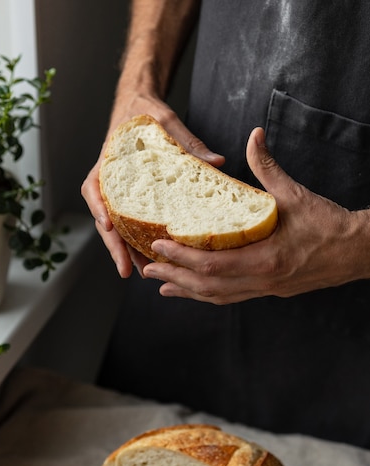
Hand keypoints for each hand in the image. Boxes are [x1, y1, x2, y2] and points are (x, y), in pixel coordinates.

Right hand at [81, 100, 224, 277]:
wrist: (137, 108)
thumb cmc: (146, 114)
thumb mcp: (165, 121)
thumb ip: (187, 141)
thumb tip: (217, 162)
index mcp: (109, 163)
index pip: (94, 188)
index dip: (99, 206)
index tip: (107, 223)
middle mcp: (109, 183)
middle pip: (104, 219)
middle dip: (114, 246)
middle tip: (126, 269)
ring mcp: (119, 195)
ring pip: (116, 228)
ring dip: (126, 251)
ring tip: (141, 274)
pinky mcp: (132, 201)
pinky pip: (131, 224)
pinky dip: (138, 242)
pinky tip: (151, 259)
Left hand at [142, 127, 369, 303]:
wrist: (357, 252)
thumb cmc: (329, 225)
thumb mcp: (296, 195)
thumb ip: (268, 168)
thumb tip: (253, 136)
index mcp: (265, 259)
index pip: (212, 263)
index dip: (181, 256)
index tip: (158, 245)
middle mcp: (261, 281)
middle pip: (207, 286)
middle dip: (175, 278)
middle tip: (147, 269)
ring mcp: (264, 290)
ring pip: (217, 296)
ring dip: (187, 291)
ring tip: (162, 284)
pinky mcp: (268, 291)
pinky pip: (231, 297)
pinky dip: (207, 294)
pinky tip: (194, 290)